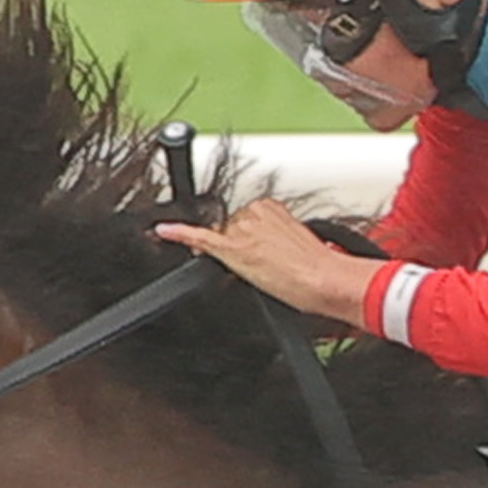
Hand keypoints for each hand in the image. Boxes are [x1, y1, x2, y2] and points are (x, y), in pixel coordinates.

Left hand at [152, 192, 382, 328]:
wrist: (325, 280)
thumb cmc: (318, 267)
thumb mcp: (297, 243)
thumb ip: (275, 238)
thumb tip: (266, 250)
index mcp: (271, 206)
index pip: (244, 221)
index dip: (247, 239)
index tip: (261, 253)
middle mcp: (254, 212)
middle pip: (230, 229)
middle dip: (240, 247)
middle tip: (265, 267)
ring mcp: (241, 230)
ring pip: (221, 239)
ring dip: (232, 255)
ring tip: (263, 272)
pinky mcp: (232, 249)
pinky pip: (199, 238)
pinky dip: (179, 235)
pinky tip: (163, 232)